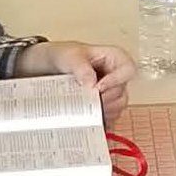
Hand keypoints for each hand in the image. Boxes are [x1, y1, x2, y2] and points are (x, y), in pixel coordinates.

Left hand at [16, 42, 135, 124]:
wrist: (48, 67)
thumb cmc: (63, 56)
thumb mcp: (70, 57)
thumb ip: (81, 68)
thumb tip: (91, 84)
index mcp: (114, 58)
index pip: (127, 70)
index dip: (116, 80)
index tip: (98, 87)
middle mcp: (116, 76)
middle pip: (122, 93)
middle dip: (105, 100)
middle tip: (87, 101)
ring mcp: (111, 92)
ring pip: (117, 108)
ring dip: (102, 111)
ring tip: (84, 109)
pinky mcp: (103, 106)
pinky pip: (108, 117)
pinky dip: (98, 119)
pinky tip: (85, 117)